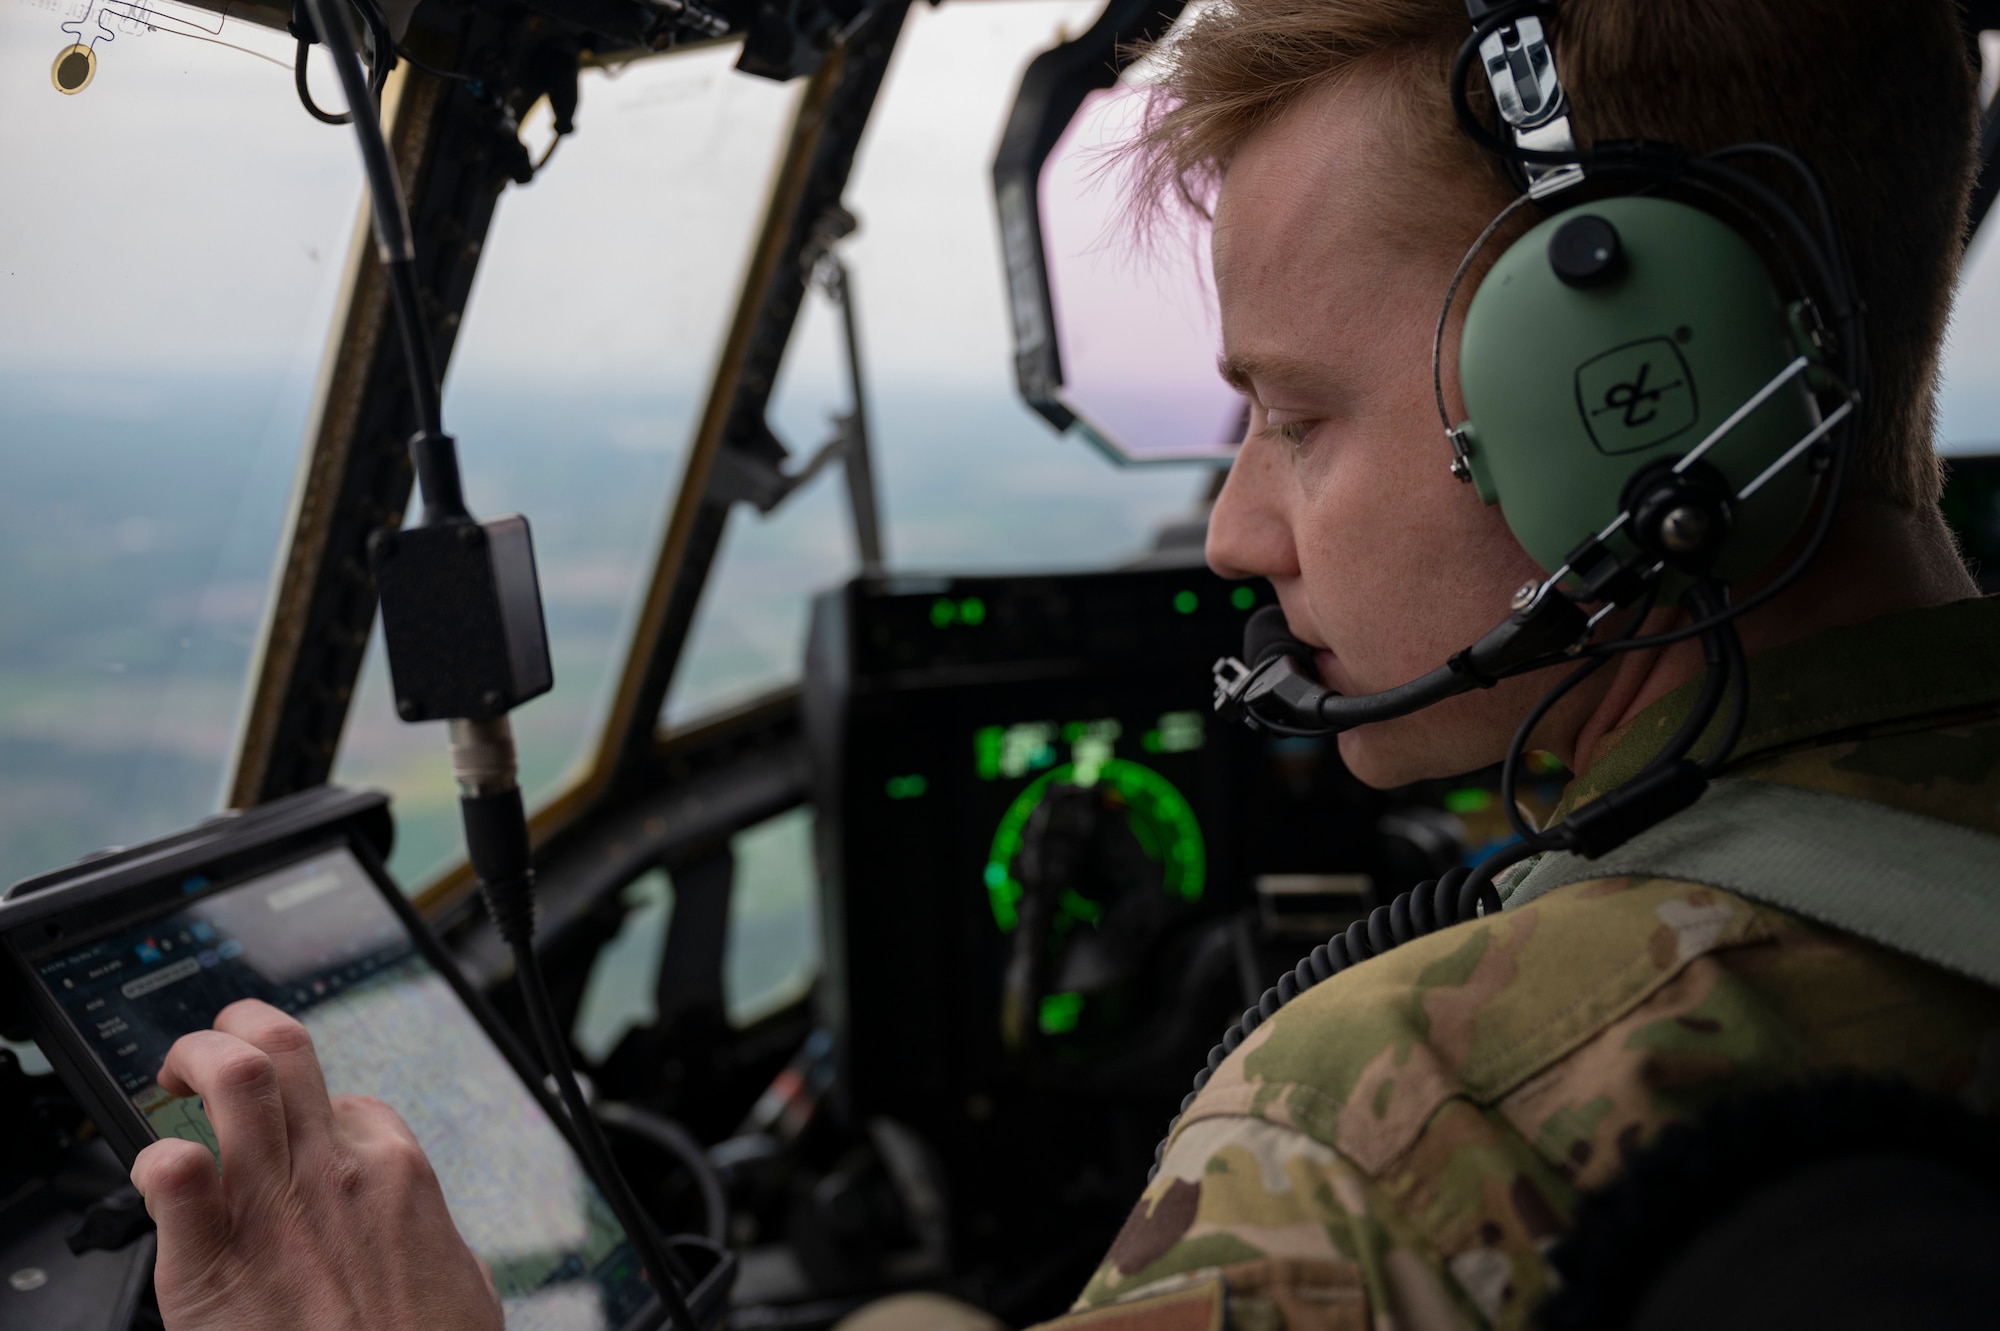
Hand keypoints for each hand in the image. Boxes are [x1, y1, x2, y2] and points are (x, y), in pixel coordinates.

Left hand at [129, 998, 502, 1330]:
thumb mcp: (459, 1278)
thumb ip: (428, 1236)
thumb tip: (423, 1237)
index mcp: (396, 1172)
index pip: (346, 1099)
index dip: (311, 1112)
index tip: (288, 1138)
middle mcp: (335, 1169)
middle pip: (281, 1045)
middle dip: (236, 1031)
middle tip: (208, 1058)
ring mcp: (274, 1205)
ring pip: (232, 1076)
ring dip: (191, 1063)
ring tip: (170, 1084)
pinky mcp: (210, 1260)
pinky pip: (170, 1174)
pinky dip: (150, 1162)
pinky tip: (154, 1180)